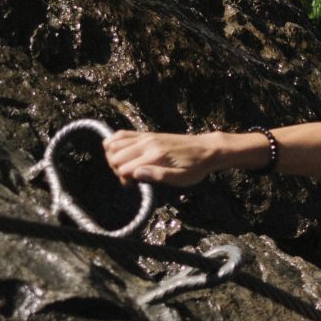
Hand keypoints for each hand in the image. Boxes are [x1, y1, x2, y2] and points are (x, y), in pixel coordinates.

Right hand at [106, 130, 232, 186]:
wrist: (207, 149)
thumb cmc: (195, 167)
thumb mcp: (182, 178)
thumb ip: (158, 176)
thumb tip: (136, 174)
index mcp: (156, 156)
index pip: (124, 168)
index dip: (125, 180)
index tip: (135, 185)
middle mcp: (147, 144)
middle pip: (115, 156)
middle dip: (117, 170)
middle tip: (131, 178)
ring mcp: (145, 137)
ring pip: (113, 144)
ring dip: (113, 158)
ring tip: (126, 166)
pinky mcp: (146, 134)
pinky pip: (121, 134)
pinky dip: (113, 143)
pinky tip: (121, 153)